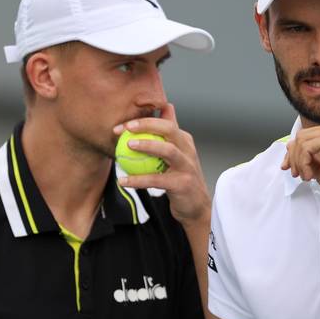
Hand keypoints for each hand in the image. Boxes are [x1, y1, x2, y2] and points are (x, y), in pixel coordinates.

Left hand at [113, 103, 210, 226]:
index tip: (124, 125)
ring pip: (168, 150)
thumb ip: (165, 137)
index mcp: (184, 140)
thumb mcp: (175, 155)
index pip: (165, 122)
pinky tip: (123, 181)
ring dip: (147, 145)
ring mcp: (187, 166)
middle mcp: (188, 150)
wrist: (196, 206)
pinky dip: (139, 179)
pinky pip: (156, 180)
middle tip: (127, 128)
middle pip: (169, 129)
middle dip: (147, 124)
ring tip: (128, 146)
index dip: (144, 120)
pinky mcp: (182, 184)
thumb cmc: (180, 178)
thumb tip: (158, 113)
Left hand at [281, 123, 319, 208]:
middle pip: (301, 136)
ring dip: (298, 162)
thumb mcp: (319, 166)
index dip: (293, 151)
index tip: (288, 167)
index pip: (306, 135)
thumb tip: (289, 147)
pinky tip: (311, 176)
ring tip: (307, 176)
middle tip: (297, 174)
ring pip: (301, 141)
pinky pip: (306, 147)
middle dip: (293, 157)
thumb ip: (307, 155)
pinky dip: (303, 163)